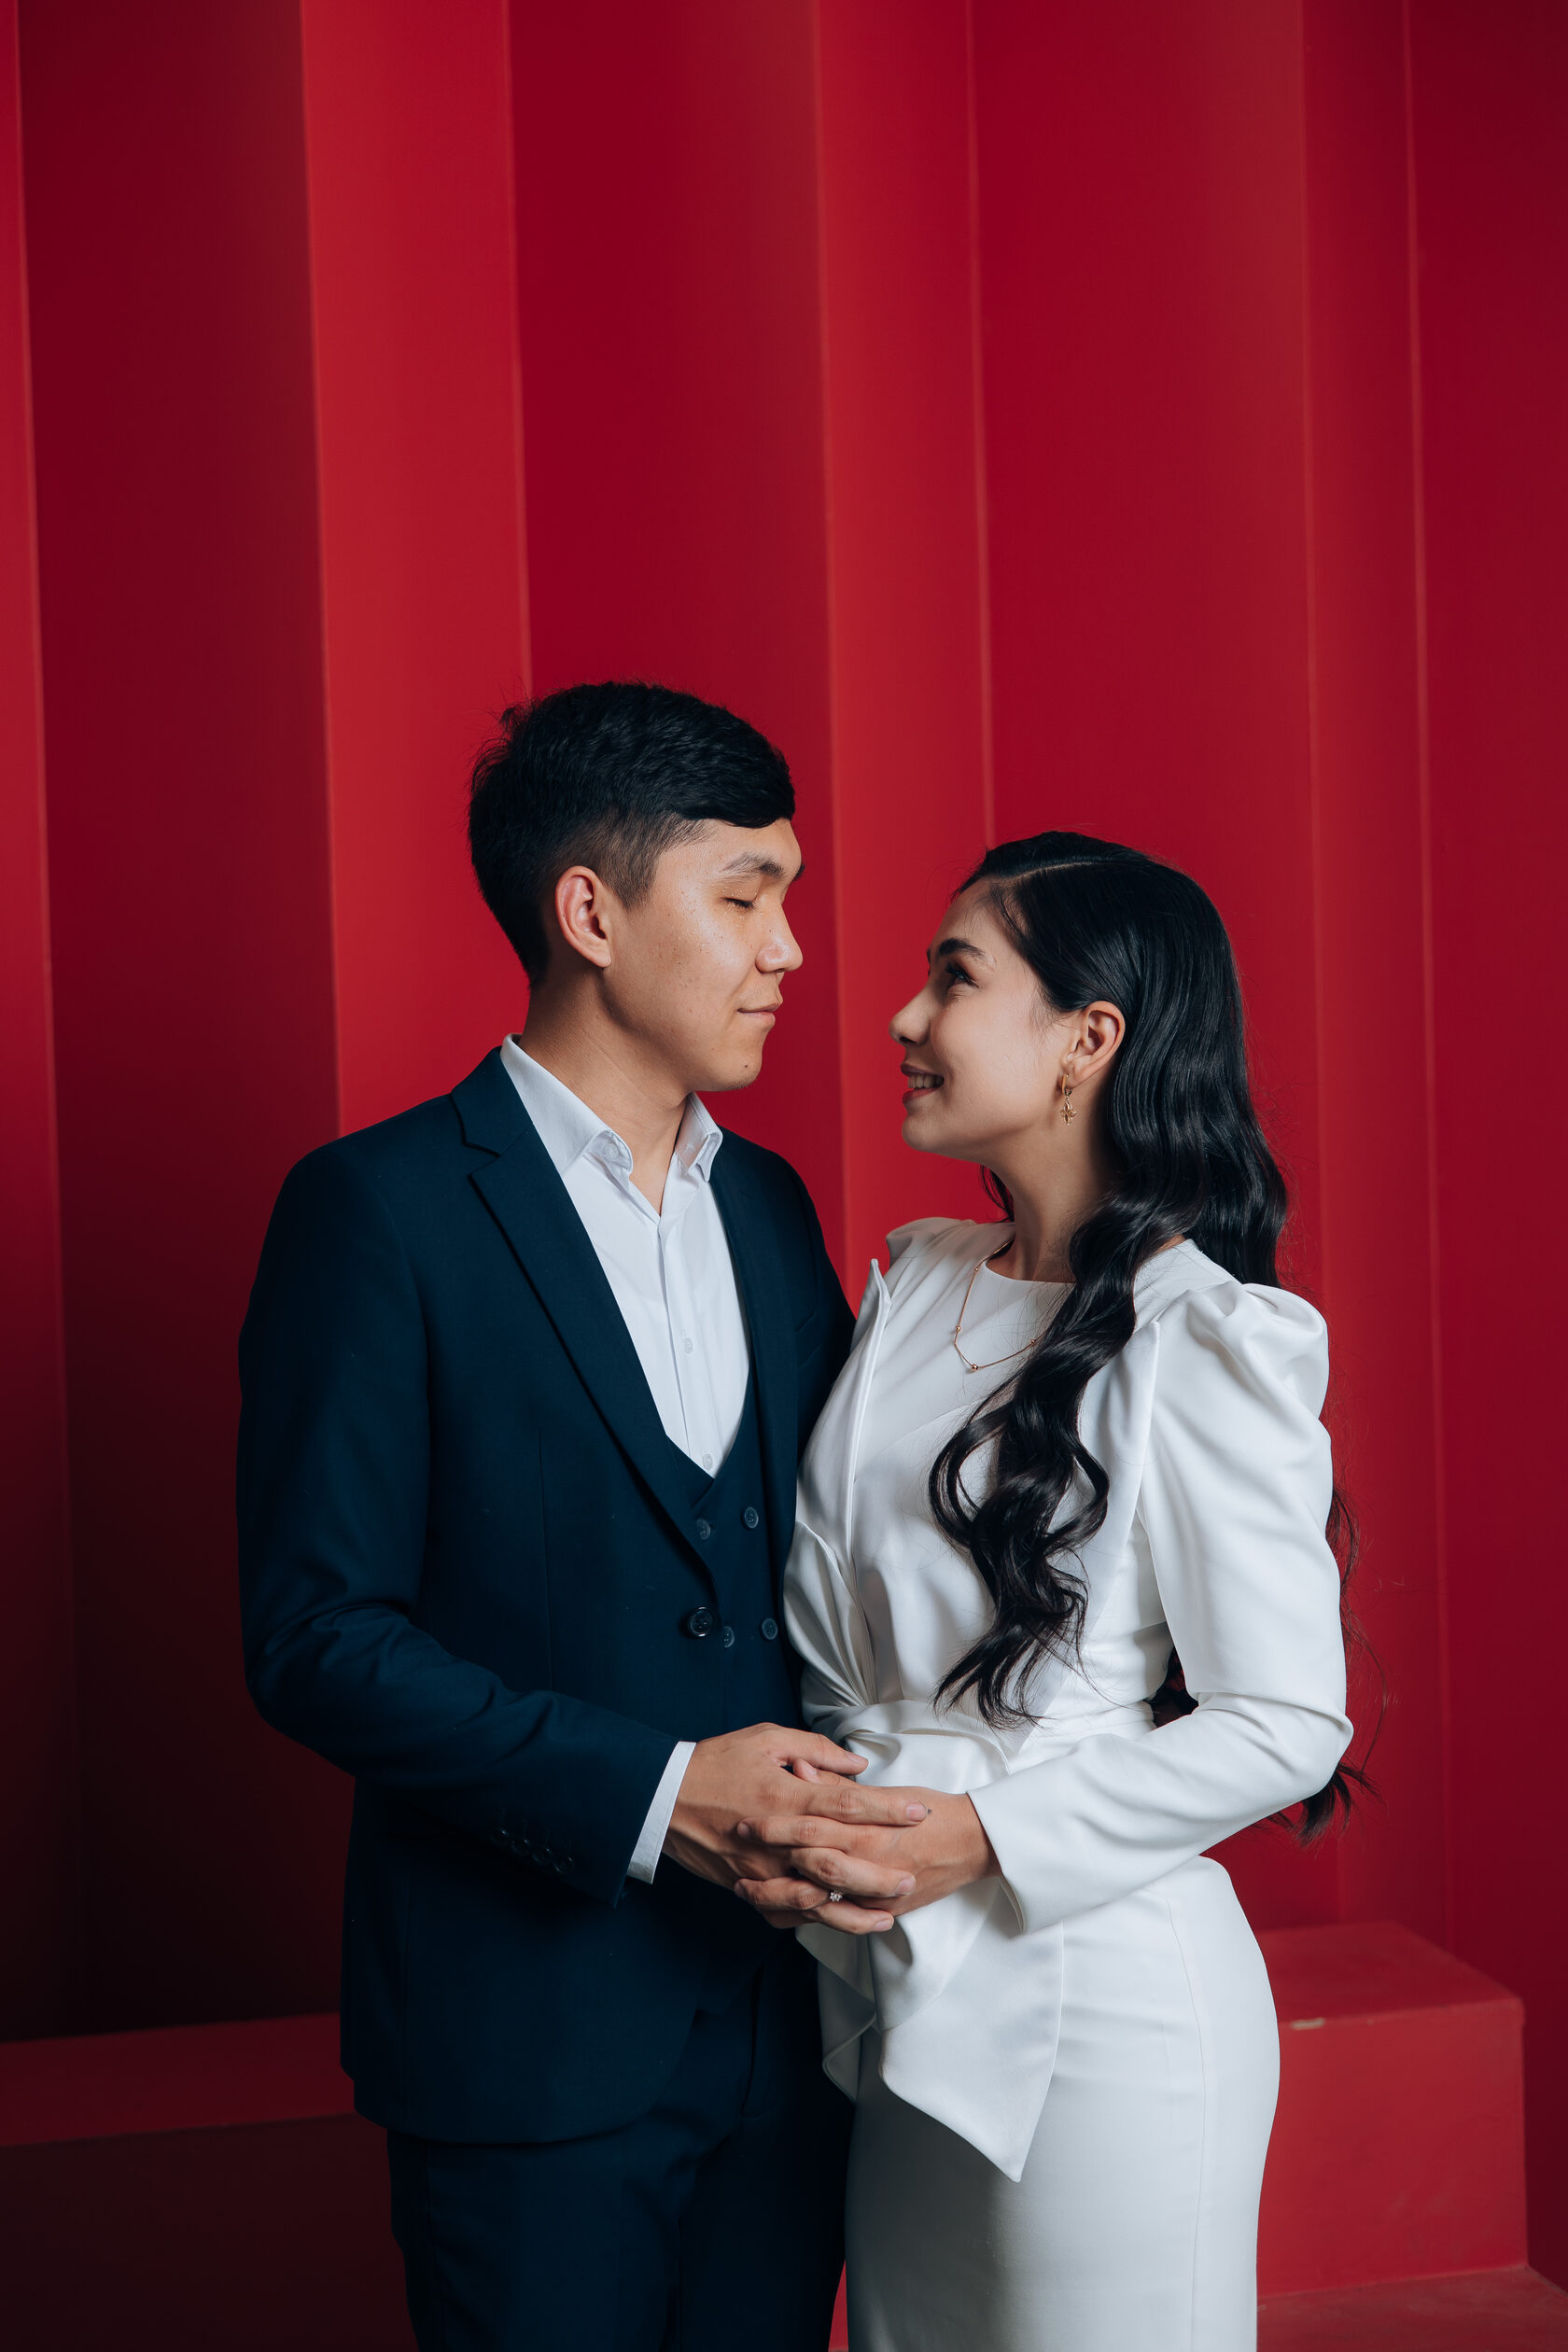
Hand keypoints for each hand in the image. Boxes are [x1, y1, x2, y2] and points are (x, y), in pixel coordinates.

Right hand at [663, 1725, 930, 1934]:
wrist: (661, 1799)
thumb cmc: (715, 1762)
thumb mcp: (765, 1739)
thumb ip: (815, 1750)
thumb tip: (857, 1764)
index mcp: (786, 1799)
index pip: (849, 1805)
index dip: (888, 1810)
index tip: (919, 1812)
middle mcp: (777, 1841)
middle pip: (839, 1863)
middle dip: (880, 1872)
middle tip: (912, 1876)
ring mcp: (762, 1871)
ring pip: (816, 1900)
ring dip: (854, 1910)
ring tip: (887, 1914)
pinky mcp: (748, 1887)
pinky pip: (787, 1912)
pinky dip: (816, 1921)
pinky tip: (840, 1922)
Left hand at [732, 1786, 996, 1929]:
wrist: (972, 1843)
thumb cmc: (928, 1810)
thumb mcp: (883, 1790)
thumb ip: (838, 1786)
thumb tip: (799, 1770)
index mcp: (869, 1828)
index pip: (812, 1826)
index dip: (775, 1825)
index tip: (746, 1820)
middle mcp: (870, 1864)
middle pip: (807, 1866)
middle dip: (769, 1861)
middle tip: (738, 1855)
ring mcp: (876, 1895)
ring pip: (816, 1902)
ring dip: (776, 1896)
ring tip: (745, 1888)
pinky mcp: (881, 1913)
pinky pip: (835, 1922)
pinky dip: (803, 1919)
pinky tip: (776, 1913)